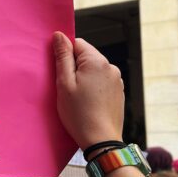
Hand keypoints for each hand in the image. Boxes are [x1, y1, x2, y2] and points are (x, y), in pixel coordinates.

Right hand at [54, 32, 142, 176]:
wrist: (101, 140)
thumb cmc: (79, 114)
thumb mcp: (64, 84)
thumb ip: (62, 57)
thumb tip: (59, 36)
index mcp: (96, 61)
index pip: (77, 43)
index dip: (65, 55)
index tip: (59, 71)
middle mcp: (110, 67)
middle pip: (86, 57)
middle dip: (74, 67)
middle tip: (66, 88)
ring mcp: (117, 80)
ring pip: (94, 70)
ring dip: (84, 78)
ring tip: (77, 98)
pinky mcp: (118, 92)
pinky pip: (102, 82)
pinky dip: (93, 88)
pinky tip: (87, 103)